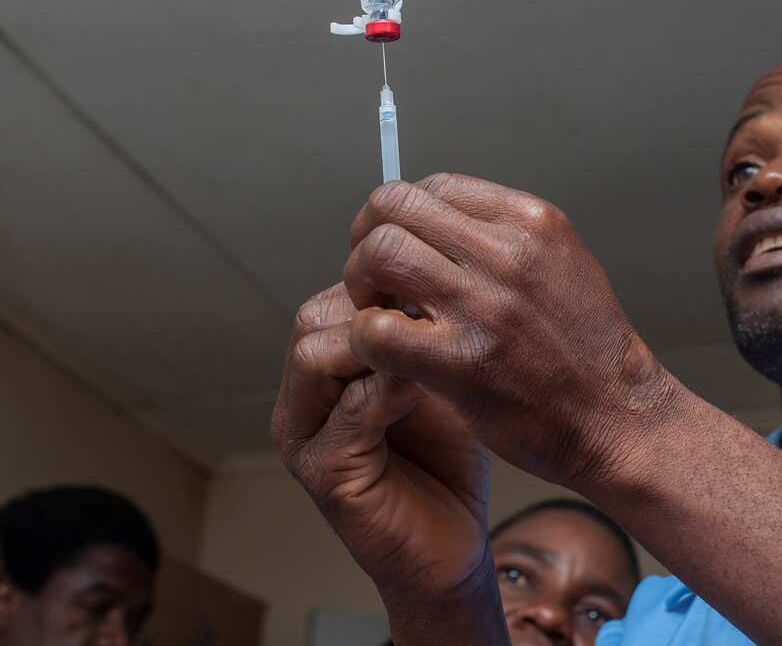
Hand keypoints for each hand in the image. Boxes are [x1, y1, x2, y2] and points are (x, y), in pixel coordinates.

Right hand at [272, 284, 507, 643]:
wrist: (455, 543)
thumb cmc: (450, 456)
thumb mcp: (439, 374)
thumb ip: (424, 327)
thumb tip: (441, 261)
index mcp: (327, 367)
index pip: (336, 294)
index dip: (386, 283)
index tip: (442, 286)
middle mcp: (304, 397)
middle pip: (316, 315)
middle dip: (379, 307)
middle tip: (436, 312)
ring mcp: (306, 437)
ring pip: (315, 353)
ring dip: (379, 342)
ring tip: (432, 346)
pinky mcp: (324, 475)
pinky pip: (345, 413)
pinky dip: (389, 390)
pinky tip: (428, 385)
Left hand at [342, 174, 677, 491]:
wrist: (619, 418)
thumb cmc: (587, 351)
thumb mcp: (565, 264)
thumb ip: (506, 238)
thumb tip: (441, 223)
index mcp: (533, 222)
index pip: (436, 185)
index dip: (403, 216)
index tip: (402, 248)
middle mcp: (508, 253)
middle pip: (395, 206)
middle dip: (368, 238)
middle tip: (374, 279)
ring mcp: (483, 305)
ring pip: (379, 253)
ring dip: (359, 283)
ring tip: (377, 312)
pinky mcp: (461, 362)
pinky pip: (375, 328)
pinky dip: (364, 338)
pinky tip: (385, 354)